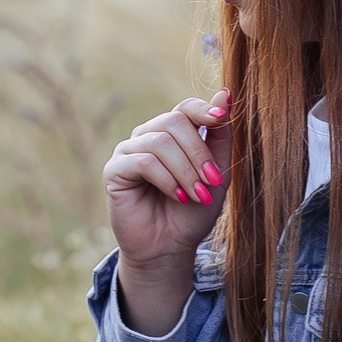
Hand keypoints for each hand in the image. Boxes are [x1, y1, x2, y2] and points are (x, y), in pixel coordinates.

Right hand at [103, 91, 231, 335]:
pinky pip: (143, 161)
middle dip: (198, 152)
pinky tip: (176, 196)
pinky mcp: (115, 170)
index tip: (222, 118)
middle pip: (173, 121)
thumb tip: (226, 93)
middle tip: (211, 181)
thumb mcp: (215, 172)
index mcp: (171, 134)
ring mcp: (128, 152)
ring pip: (160, 142)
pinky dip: (166, 179)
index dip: (204, 110)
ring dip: (185, 171)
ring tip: (196, 195)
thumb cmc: (192, 212)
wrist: (169, 247)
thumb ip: (220, 136)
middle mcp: (147, 137)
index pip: (185, 108)